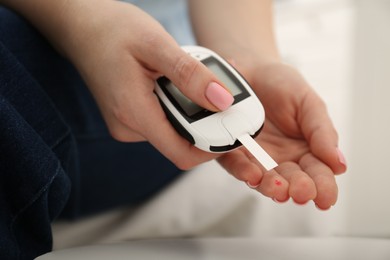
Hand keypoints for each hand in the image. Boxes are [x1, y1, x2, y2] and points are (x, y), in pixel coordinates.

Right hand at [52, 0, 236, 168]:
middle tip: (214, 87)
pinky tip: (174, 81)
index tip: (234, 127)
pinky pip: (164, 120)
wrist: (82, 27)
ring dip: (191, 110)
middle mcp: (129, 128)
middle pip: (182, 142)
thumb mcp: (157, 45)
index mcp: (134, 113)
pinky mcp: (131, 117)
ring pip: (174, 131)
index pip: (183, 153)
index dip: (213, 147)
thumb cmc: (113, 30)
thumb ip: (190, 76)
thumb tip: (223, 102)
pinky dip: (178, 105)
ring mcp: (129, 125)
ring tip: (187, 77)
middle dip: (206, 121)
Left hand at [218, 61, 346, 209]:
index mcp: (305, 150)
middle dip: (297, 189)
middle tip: (301, 192)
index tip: (325, 198)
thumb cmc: (283, 85)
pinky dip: (243, 171)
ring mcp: (255, 157)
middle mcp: (281, 159)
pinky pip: (236, 165)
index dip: (323, 187)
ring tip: (279, 189)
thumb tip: (340, 164)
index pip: (318, 173)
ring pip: (264, 179)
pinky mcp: (231, 152)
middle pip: (292, 181)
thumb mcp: (308, 103)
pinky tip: (252, 175)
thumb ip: (322, 131)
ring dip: (271, 187)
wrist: (250, 68)